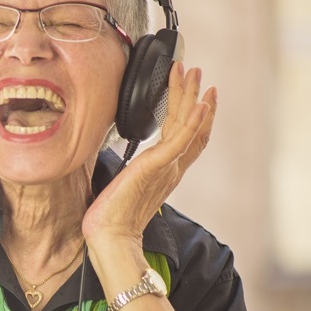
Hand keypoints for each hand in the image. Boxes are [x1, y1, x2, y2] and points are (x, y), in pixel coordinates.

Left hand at [83, 62, 216, 246]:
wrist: (111, 238)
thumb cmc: (111, 219)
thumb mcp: (123, 186)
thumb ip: (130, 171)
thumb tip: (123, 163)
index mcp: (164, 172)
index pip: (187, 138)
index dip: (196, 115)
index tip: (198, 94)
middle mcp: (171, 168)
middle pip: (191, 126)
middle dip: (194, 96)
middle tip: (195, 71)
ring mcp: (167, 168)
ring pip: (187, 126)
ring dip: (191, 97)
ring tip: (192, 73)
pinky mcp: (156, 168)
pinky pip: (180, 141)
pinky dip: (193, 122)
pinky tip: (200, 104)